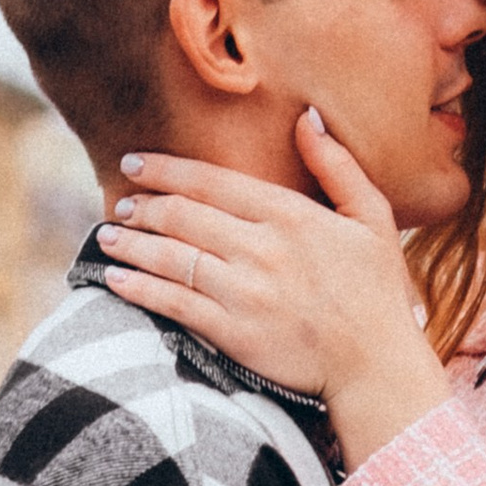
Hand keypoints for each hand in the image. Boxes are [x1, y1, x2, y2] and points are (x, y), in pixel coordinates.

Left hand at [96, 111, 452, 466]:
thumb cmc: (377, 293)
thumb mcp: (373, 218)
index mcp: (290, 215)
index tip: (134, 162)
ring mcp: (244, 292)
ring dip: (131, 244)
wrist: (377, 368)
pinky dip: (139, 288)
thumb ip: (337, 165)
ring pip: (170, 257)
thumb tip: (306, 116)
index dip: (164, 169)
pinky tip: (115, 280)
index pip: (210, 181)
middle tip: (119, 204)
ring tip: (107, 237)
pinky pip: (173, 304)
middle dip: (141, 206)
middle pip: (182, 216)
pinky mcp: (233, 333)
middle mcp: (261, 249)